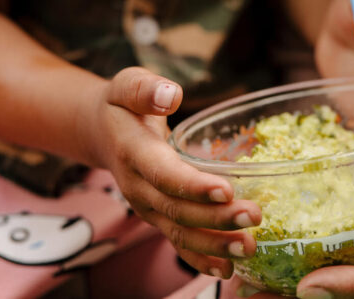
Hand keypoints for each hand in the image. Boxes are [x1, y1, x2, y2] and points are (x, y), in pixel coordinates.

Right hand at [82, 67, 262, 279]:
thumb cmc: (122, 106)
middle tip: (253, 216)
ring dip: (214, 244)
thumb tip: (171, 94)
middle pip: (178, 210)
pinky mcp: (158, 217)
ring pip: (180, 233)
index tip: (226, 189)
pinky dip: (201, 259)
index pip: (164, 174)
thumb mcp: (126, 85)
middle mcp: (139, 187)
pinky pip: (178, 243)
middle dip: (216, 218)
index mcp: (133, 153)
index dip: (194, 185)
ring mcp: (148, 207)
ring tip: (248, 247)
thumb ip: (145, 89)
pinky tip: (227, 268)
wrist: (100, 132)